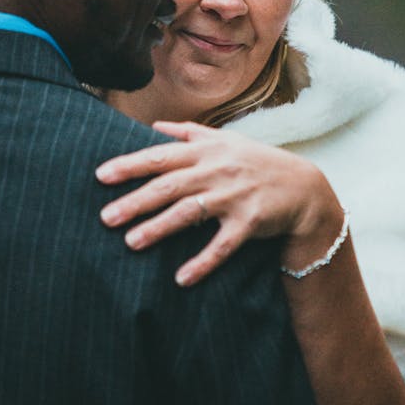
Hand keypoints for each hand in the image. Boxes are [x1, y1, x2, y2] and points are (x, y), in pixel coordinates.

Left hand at [95, 120, 331, 286]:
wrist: (303, 186)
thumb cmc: (256, 161)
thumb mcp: (225, 139)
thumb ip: (188, 132)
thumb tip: (154, 126)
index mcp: (205, 150)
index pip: (160, 156)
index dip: (130, 165)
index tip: (101, 176)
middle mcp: (215, 171)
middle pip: (168, 186)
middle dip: (135, 201)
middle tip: (104, 217)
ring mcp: (232, 196)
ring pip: (189, 213)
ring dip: (159, 228)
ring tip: (131, 242)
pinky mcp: (249, 223)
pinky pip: (222, 245)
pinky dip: (203, 262)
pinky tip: (181, 278)